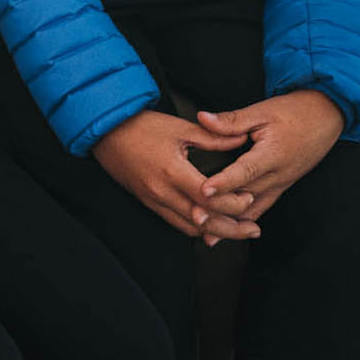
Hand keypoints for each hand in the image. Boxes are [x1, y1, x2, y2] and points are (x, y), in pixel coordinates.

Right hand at [93, 110, 260, 243]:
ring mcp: (154, 200)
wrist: (106, 132)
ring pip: (190, 228)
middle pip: (203, 221)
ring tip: (237, 230)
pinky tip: (210, 225)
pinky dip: (196, 228)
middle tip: (254, 230)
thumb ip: (213, 138)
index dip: (233, 203)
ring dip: (215, 232)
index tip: (250, 199)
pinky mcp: (148, 203)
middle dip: (232, 229)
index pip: (209, 197)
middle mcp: (163, 192)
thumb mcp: (180, 128)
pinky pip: (176, 223)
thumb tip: (242, 139)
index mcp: (172, 171)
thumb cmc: (142, 127)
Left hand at [194, 90, 346, 223]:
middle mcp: (277, 175)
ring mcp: (280, 184)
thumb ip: (231, 120)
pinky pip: (261, 209)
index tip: (204, 190)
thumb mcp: (262, 110)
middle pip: (246, 197)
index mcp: (272, 154)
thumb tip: (203, 118)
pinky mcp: (280, 188)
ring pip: (252, 209)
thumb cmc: (295, 112)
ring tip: (205, 232)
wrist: (325, 118)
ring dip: (229, 221)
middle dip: (220, 209)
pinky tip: (226, 233)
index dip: (224, 182)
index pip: (245, 171)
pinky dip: (243, 221)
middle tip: (195, 216)